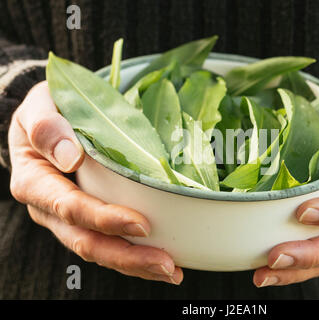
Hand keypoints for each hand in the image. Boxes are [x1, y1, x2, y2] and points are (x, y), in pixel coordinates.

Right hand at [8, 81, 182, 284]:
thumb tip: (71, 157)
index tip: (141, 224)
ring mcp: (69, 219)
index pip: (70, 208)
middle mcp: (49, 209)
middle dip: (128, 256)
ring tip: (172, 270)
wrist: (47, 122)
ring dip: (136, 264)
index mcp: (35, 183)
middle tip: (166, 264)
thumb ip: (47, 127)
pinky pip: (110, 242)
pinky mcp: (88, 220)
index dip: (105, 219)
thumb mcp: (41, 107)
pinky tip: (163, 259)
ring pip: (100, 251)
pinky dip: (135, 255)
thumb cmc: (47, 110)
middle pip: (87, 242)